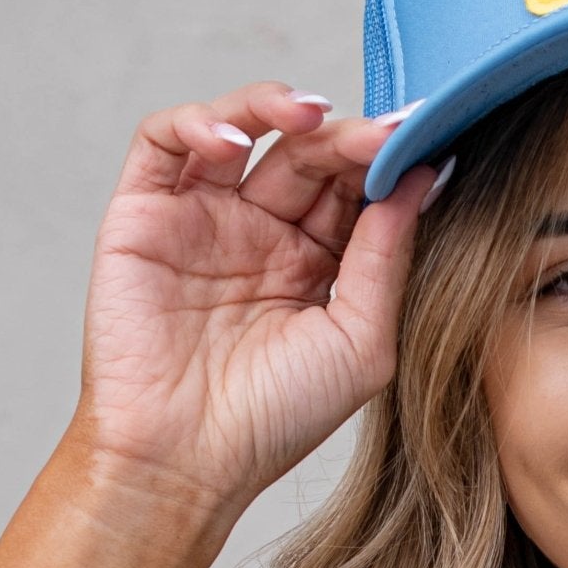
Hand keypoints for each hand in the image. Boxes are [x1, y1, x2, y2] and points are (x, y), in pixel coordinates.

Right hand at [69, 81, 437, 509]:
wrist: (183, 463)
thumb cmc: (274, 419)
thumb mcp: (359, 341)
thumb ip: (387, 259)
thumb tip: (423, 178)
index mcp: (316, 263)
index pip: (355, 188)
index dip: (385, 162)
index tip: (423, 143)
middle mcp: (261, 233)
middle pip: (308, 154)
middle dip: (346, 137)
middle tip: (381, 133)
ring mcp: (201, 219)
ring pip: (243, 128)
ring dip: (277, 105)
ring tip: (315, 115)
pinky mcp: (143, 215)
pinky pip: (164, 142)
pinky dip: (198, 121)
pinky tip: (238, 138)